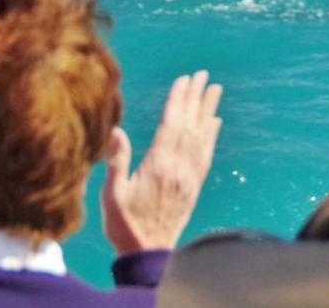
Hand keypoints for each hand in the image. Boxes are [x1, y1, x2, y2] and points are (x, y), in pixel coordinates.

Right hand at [101, 70, 222, 254]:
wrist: (148, 253)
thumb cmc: (124, 224)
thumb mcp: (112, 195)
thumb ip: (116, 162)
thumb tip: (117, 131)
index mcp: (157, 165)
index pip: (170, 124)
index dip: (178, 100)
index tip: (184, 79)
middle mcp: (178, 167)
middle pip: (190, 124)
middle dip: (196, 97)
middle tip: (204, 75)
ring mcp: (190, 176)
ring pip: (202, 136)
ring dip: (208, 110)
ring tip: (214, 89)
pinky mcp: (195, 185)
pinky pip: (207, 154)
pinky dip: (212, 135)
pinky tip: (216, 122)